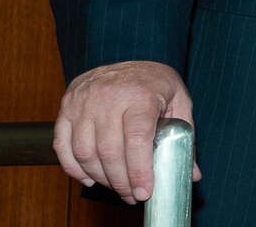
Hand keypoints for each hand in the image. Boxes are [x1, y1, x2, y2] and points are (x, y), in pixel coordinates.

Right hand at [55, 61, 200, 203]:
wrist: (129, 59)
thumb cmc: (156, 83)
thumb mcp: (179, 102)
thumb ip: (185, 136)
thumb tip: (193, 174)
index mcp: (140, 94)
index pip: (137, 138)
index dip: (139, 170)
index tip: (144, 191)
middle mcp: (108, 97)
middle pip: (110, 151)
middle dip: (121, 181)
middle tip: (132, 196)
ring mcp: (83, 102)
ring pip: (85, 152)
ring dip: (100, 178)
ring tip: (116, 187)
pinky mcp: (66, 108)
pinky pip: (63, 146)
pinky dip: (73, 168)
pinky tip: (90, 178)